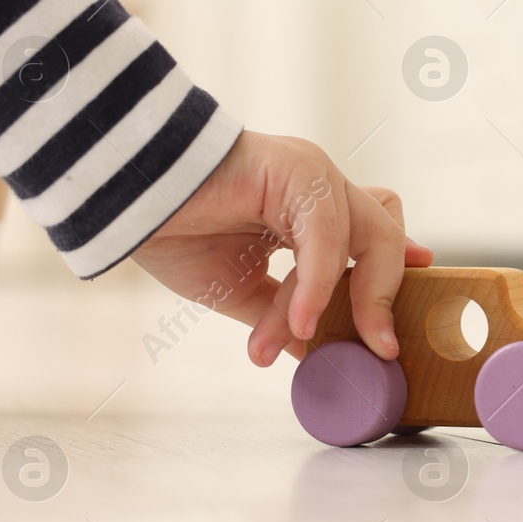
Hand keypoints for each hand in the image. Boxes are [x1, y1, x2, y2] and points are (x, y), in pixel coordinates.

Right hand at [131, 131, 433, 365]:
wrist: (119, 198)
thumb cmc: (170, 230)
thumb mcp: (238, 289)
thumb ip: (282, 314)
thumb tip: (314, 351)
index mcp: (310, 209)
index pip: (375, 234)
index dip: (396, 269)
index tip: (403, 314)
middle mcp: (320, 185)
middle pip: (384, 235)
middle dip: (383, 298)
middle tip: (379, 351)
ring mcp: (313, 173)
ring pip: (363, 238)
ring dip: (331, 304)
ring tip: (300, 341)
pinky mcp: (298, 170)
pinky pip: (326, 237)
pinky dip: (318, 284)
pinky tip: (300, 322)